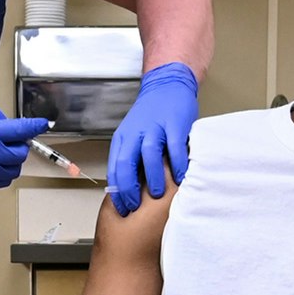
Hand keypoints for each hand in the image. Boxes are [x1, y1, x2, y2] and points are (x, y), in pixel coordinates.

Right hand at [0, 95, 47, 193]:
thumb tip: (1, 119)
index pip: (20, 130)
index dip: (34, 126)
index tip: (43, 124)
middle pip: (19, 153)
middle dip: (19, 143)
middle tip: (9, 136)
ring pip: (12, 170)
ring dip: (11, 159)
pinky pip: (0, 182)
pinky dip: (2, 172)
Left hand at [106, 62, 197, 214]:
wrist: (167, 85)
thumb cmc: (151, 116)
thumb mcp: (133, 136)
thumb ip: (131, 158)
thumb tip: (129, 190)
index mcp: (123, 138)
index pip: (114, 169)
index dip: (117, 192)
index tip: (122, 209)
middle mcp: (135, 133)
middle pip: (126, 164)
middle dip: (129, 189)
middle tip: (136, 206)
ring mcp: (155, 128)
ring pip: (148, 156)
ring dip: (152, 178)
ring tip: (156, 194)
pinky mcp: (174, 125)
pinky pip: (175, 148)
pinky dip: (177, 165)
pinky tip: (180, 177)